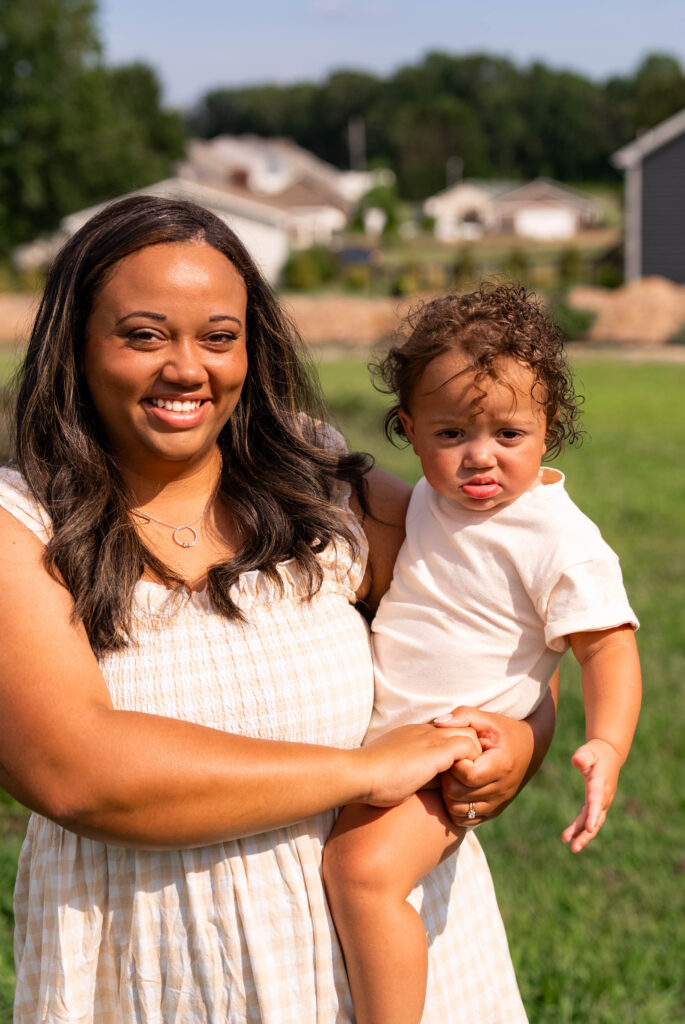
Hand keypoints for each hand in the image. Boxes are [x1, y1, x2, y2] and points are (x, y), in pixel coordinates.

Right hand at [359, 723, 480, 807]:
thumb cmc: (370, 780)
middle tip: (470, 774)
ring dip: (473, 757)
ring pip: (471, 734)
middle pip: (464, 727)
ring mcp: (431, 738)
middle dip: (471, 749)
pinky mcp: (435, 750)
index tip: (457, 769)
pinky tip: (462, 782)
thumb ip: (413, 771)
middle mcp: (425, 731)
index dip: (457, 748)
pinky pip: (468, 747)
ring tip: (468, 780)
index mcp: (415, 734)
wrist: (358, 774)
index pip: (448, 730)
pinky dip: (471, 764)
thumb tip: (428, 784)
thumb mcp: (396, 770)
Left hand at [435, 706, 536, 826]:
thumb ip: (463, 716)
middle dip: (447, 779)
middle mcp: (502, 789)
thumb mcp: (487, 718)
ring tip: (452, 776)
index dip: (454, 764)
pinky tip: (457, 789)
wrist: (529, 750)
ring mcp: (498, 804)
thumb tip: (438, 722)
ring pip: (459, 811)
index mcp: (501, 766)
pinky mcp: (494, 812)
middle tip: (449, 765)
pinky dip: (455, 808)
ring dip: (448, 795)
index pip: (467, 775)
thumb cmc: (504, 731)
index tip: (454, 753)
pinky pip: (465, 820)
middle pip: (459, 794)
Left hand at [561, 738, 621, 852]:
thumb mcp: (589, 751)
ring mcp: (603, 802)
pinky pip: (591, 819)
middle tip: (573, 846)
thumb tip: (576, 761)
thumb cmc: (596, 752)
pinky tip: (571, 837)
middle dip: (586, 833)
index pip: (596, 801)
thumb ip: (583, 756)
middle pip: (596, 817)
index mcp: (600, 783)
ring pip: (594, 822)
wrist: (610, 754)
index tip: (589, 828)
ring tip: (571, 847)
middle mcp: (604, 796)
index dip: (593, 815)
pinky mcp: (599, 804)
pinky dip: (582, 828)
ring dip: (583, 835)